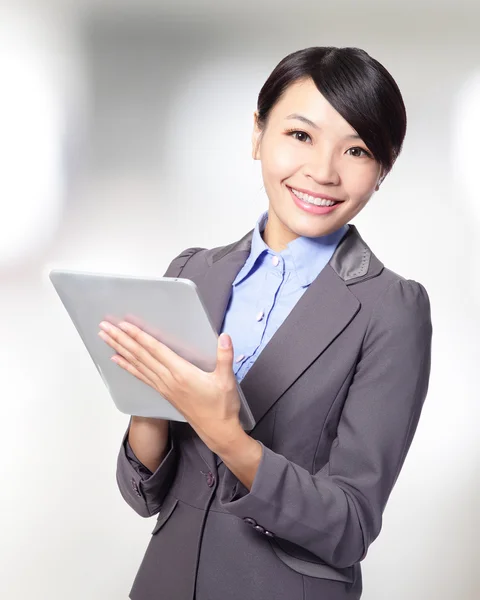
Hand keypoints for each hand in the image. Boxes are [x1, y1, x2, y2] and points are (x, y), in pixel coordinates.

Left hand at [98, 320, 241, 450]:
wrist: (217, 431)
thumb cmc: (222, 406)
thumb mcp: (227, 380)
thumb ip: (225, 357)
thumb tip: (225, 337)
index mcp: (182, 373)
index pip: (155, 350)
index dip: (139, 336)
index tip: (124, 325)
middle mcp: (168, 379)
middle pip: (140, 355)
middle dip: (121, 339)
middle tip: (104, 327)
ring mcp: (164, 387)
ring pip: (137, 364)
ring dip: (120, 350)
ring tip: (105, 338)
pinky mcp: (164, 393)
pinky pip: (141, 376)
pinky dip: (128, 367)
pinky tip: (118, 360)